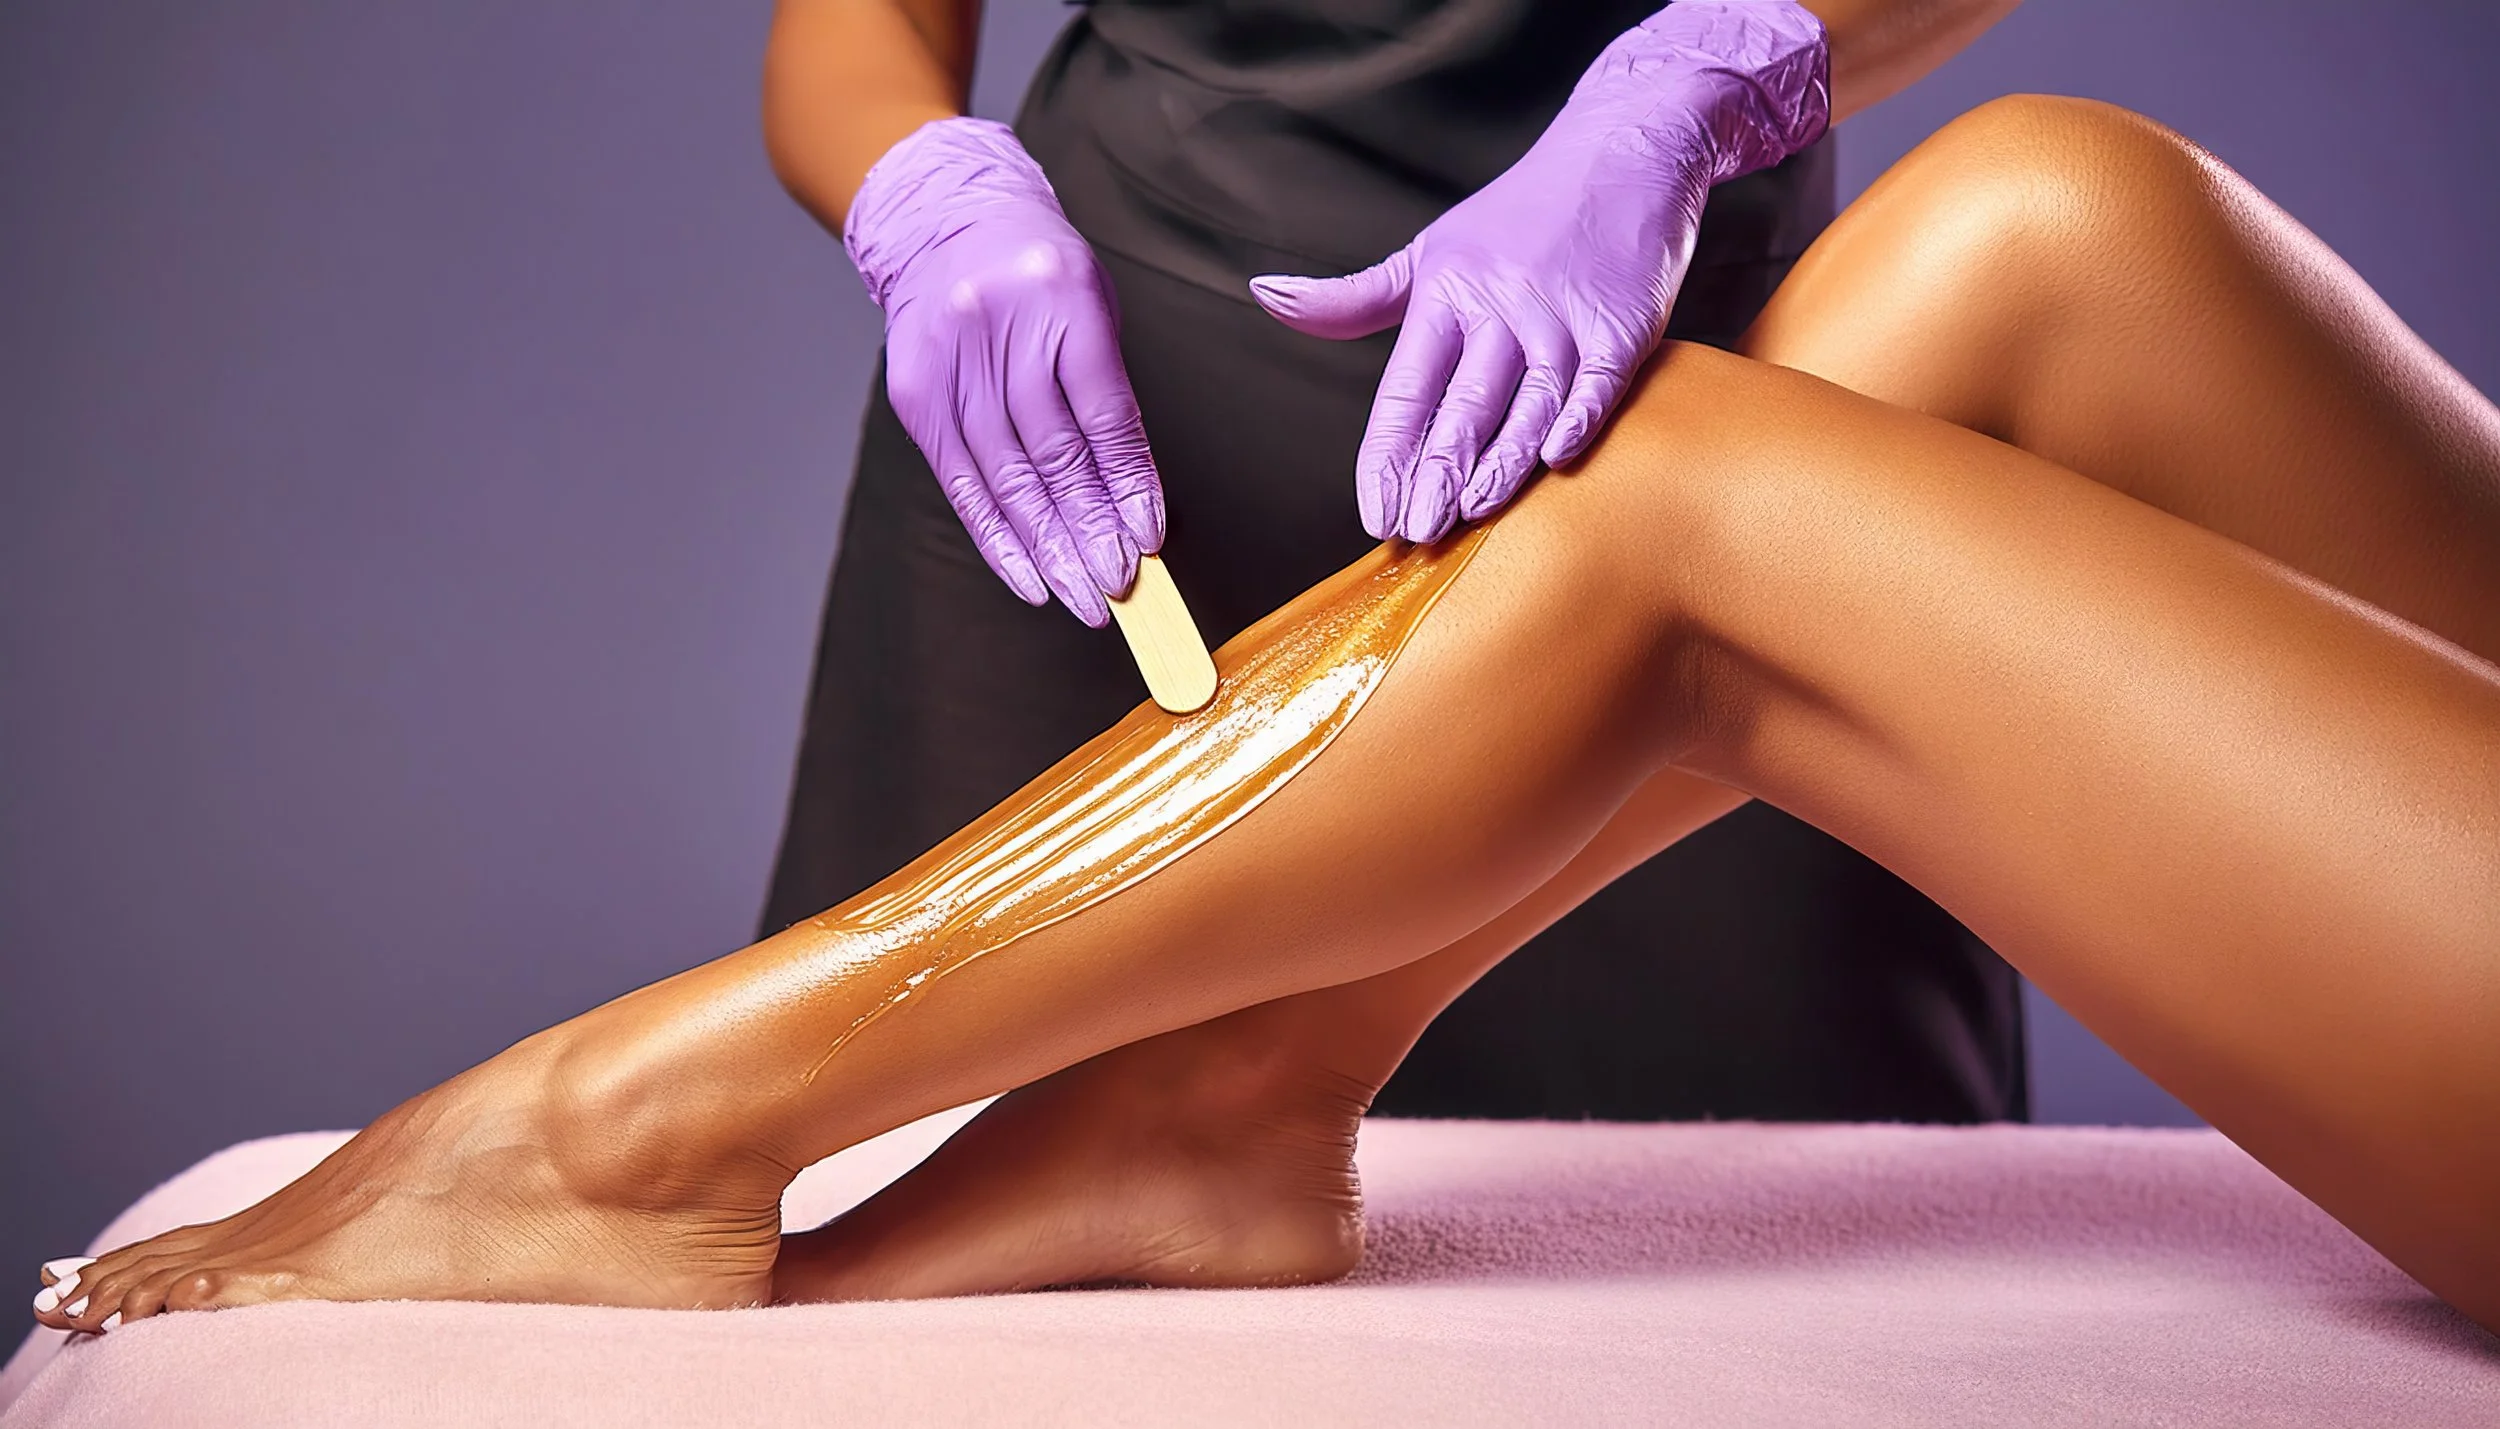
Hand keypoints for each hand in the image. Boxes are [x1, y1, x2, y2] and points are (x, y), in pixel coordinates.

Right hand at [844, 118, 1161, 625]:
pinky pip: (961, 480)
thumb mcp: (1090, 306)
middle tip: (1117, 589)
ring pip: (1005, 475)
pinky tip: (1028, 578)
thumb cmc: (1038, 273)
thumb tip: (1132, 502)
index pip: (1101, 411)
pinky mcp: (916, 393)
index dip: (1125, 483)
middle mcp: (1000, 328)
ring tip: (1081, 597)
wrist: (944, 222)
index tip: (1148, 539)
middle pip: (1050, 452)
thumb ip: (1108, 393)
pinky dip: (996, 537)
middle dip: (1088, 531)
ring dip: (1047, 548)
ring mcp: (950, 361)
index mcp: (1060, 295)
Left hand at [1250, 1, 1829, 542]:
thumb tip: (1266, 294)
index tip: (1374, 511)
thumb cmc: (1519, 216)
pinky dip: (1576, 421)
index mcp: (1445, 294)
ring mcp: (1563, 316)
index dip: (1387, 454)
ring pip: (1527, 403)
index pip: (1406, 389)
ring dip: (1498, 463)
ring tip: (1469, 515)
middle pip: (1462, 404)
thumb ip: (1355, 297)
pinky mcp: (1623, 323)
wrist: (1623, 152)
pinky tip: (1554, 462)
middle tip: (1416, 533)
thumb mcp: (1430, 250)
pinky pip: (1596, 384)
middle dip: (1435, 473)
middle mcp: (1501, 306)